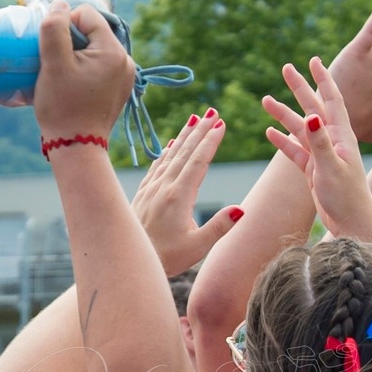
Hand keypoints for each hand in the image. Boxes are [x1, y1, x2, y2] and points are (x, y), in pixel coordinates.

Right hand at [35, 2, 135, 143]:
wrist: (76, 147)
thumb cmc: (62, 107)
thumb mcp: (52, 64)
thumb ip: (54, 28)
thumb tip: (60, 4)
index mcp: (113, 51)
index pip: (86, 14)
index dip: (64, 24)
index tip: (52, 48)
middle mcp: (126, 60)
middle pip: (92, 30)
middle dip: (70, 39)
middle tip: (54, 62)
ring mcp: (125, 76)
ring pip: (94, 47)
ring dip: (75, 53)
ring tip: (62, 75)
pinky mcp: (118, 88)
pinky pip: (99, 64)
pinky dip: (83, 67)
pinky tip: (72, 83)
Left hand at [131, 110, 240, 274]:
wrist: (130, 259)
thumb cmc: (167, 258)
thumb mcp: (197, 247)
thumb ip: (219, 227)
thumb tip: (241, 210)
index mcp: (178, 197)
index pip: (198, 162)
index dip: (210, 142)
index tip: (221, 124)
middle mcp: (163, 187)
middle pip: (184, 152)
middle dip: (200, 130)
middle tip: (212, 112)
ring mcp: (151, 189)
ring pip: (169, 155)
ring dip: (184, 136)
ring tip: (194, 119)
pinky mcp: (142, 194)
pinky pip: (156, 166)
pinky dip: (165, 152)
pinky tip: (170, 144)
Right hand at [263, 57, 371, 239]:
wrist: (353, 223)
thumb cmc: (348, 197)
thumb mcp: (332, 168)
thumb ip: (320, 143)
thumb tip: (310, 115)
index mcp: (342, 136)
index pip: (332, 99)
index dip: (323, 79)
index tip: (313, 60)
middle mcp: (333, 141)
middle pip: (313, 108)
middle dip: (300, 88)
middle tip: (286, 69)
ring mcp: (322, 155)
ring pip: (300, 129)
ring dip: (284, 115)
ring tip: (265, 100)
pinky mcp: (314, 170)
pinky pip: (295, 151)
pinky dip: (283, 141)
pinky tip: (269, 132)